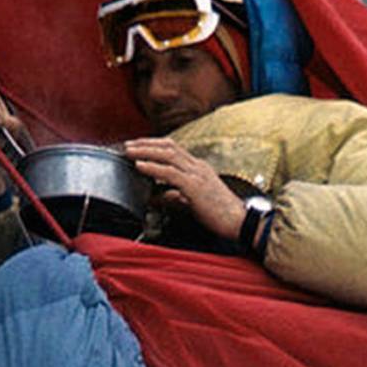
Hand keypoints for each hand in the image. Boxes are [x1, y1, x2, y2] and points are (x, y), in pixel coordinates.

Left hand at [122, 137, 245, 241]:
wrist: (239, 222)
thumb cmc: (219, 215)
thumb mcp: (191, 202)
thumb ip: (173, 197)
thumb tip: (155, 198)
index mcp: (198, 168)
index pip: (173, 149)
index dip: (154, 145)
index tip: (137, 146)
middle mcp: (197, 166)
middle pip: (168, 146)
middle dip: (146, 143)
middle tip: (127, 145)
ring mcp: (197, 174)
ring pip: (167, 154)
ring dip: (145, 151)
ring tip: (129, 151)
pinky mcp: (195, 186)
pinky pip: (170, 172)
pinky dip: (152, 167)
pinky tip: (139, 166)